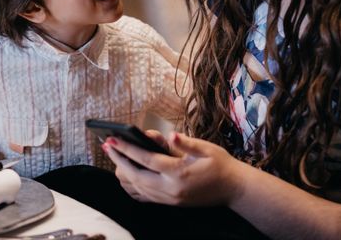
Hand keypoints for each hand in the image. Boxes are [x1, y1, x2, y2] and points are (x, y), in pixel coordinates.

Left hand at [104, 132, 244, 206]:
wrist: (233, 189)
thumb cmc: (220, 164)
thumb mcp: (206, 148)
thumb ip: (186, 143)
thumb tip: (171, 136)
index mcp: (178, 172)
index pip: (146, 159)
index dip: (127, 149)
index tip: (112, 140)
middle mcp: (171, 188)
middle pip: (135, 175)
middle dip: (118, 160)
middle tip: (106, 146)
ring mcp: (169, 199)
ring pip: (137, 188)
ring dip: (123, 173)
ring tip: (114, 158)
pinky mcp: (171, 204)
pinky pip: (145, 198)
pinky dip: (132, 187)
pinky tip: (126, 176)